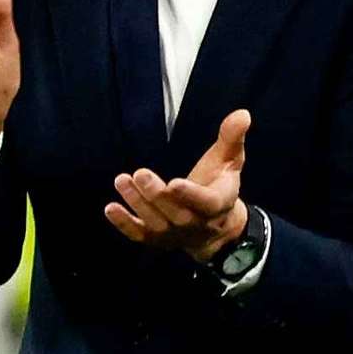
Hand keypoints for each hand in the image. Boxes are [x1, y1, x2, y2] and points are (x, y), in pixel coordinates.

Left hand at [105, 109, 250, 261]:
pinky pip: (139, 235)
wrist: (215, 228)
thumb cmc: (220, 185)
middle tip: (141, 173)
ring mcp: (175, 234)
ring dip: (138, 203)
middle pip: (176, 214)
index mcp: (217, 204)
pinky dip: (124, 224)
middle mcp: (196, 224)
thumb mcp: (229, 160)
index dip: (190, 195)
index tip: (174, 183)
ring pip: (156, 224)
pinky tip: (110, 207)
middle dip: (157, 196)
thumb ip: (232, 138)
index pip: (205, 203)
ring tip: (122, 180)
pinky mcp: (157, 239)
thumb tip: (242, 113)